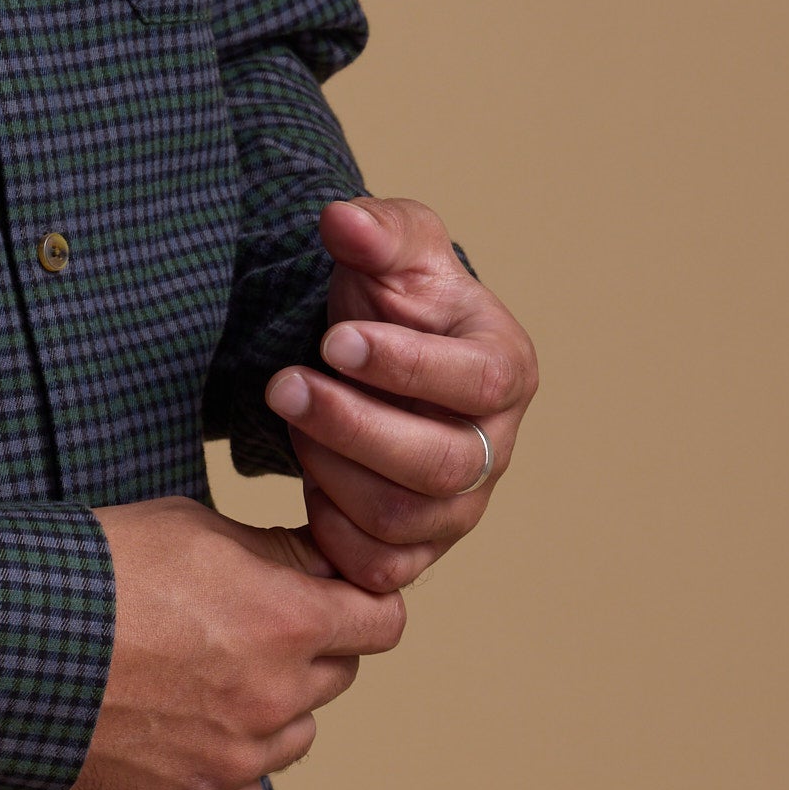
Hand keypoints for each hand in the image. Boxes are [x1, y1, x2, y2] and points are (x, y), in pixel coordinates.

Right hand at [60, 496, 405, 789]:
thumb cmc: (96, 569)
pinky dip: (229, 761)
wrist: (8, 641)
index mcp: (287, 620)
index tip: (334, 595)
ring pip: (295, 735)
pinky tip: (178, 723)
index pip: (384, 622)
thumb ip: (272, 554)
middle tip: (243, 624)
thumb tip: (317, 566)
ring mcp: (238, 761)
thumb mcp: (193, 526)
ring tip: (198, 672)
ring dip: (270, 706)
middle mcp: (277, 698)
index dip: (362, 603)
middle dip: (308, 648)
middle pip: (338, 675)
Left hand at [266, 196, 539, 593]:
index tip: (334, 341)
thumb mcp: (393, 246)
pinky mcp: (419, 545)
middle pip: (441, 465)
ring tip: (292, 418)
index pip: (476, 382)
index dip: (405, 367)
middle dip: (352, 427)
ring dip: (332, 472)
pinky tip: (307, 480)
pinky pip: (380, 568)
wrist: (375, 350)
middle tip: (282, 385)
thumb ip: (375, 229)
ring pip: (405, 520)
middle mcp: (496, 445)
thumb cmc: (397, 295)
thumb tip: (342, 221)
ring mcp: (462, 505)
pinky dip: (333, 532)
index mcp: (506, 367)